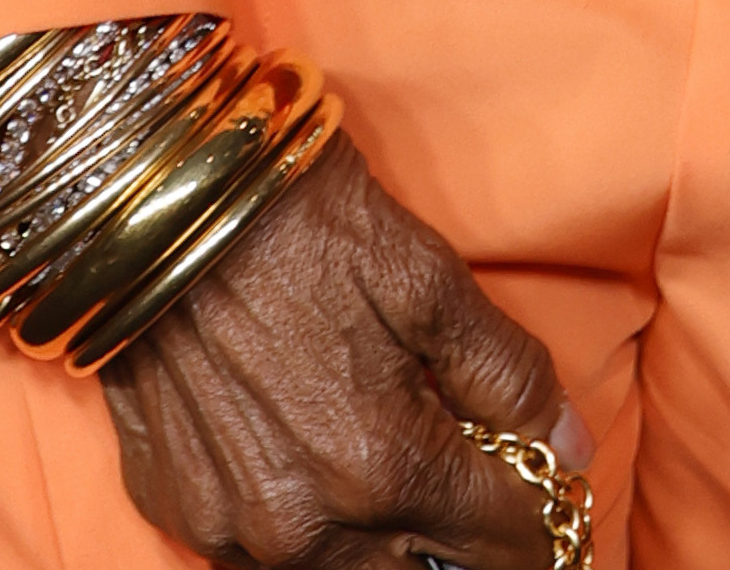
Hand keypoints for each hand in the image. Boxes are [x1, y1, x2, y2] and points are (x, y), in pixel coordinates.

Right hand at [96, 134, 583, 567]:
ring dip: (386, 550)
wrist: (162, 196)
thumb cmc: (304, 222)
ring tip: (411, 498)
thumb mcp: (428, 277)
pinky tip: (321, 480)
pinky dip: (306, 534)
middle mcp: (307, 523)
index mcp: (384, 464)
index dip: (538, 525)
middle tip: (488, 508)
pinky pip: (261, 557)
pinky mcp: (180, 511)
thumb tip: (567, 445)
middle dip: (466, 553)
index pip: (496, 540)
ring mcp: (234, 529)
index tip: (555, 509)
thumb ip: (506, 374)